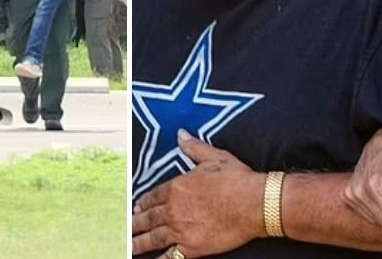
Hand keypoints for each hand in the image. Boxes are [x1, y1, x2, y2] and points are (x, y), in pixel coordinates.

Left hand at [132, 131, 263, 257]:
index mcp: (177, 187)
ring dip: (138, 242)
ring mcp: (180, 230)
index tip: (136, 207)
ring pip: (153, 238)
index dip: (143, 202)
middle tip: (127, 226)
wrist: (254, 203)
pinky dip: (159, 258)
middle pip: (148, 218)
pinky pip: (169, 256)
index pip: (153, 196)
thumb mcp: (214, 157)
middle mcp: (173, 209)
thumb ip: (194, 147)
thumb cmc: (236, 179)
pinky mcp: (192, 247)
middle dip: (136, 223)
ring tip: (129, 246)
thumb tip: (181, 135)